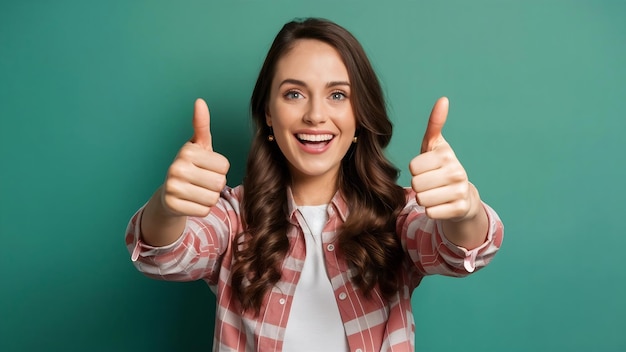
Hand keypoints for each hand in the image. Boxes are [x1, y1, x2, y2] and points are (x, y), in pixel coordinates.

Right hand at [161, 98, 229, 216]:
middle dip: (215, 185)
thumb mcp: (198, 146)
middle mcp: (177, 168)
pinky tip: (191, 201)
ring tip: (196, 191)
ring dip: (209, 197)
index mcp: (187, 151)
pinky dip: (202, 208)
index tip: (205, 167)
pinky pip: (204, 211)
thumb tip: (200, 102)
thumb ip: (201, 125)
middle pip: (219, 183)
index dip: (219, 169)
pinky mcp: (173, 205)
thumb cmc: (190, 167)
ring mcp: (173, 187)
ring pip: (213, 198)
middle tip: (202, 181)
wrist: (169, 193)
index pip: (224, 166)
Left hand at [409, 97, 478, 220]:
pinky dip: (432, 211)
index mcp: (447, 155)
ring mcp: (459, 191)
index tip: (427, 169)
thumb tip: (443, 99)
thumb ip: (435, 124)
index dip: (416, 170)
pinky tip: (441, 205)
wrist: (463, 197)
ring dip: (424, 199)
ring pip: (422, 199)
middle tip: (430, 183)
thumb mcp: (435, 146)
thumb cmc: (441, 168)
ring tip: (435, 194)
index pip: (413, 166)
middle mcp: (456, 172)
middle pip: (416, 184)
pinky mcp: (459, 209)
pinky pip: (430, 212)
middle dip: (419, 186)